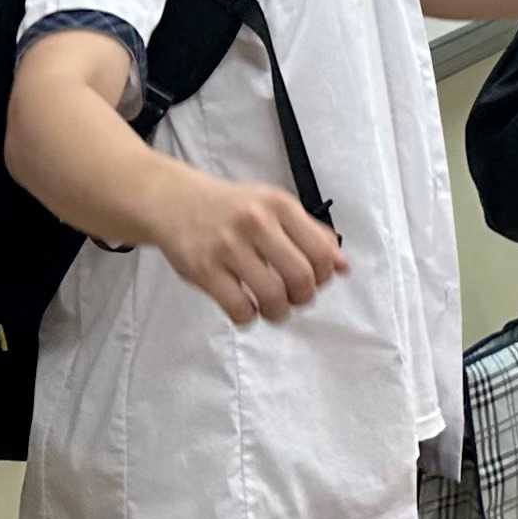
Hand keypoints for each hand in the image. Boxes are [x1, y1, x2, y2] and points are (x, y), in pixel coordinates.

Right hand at [144, 172, 346, 326]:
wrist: (174, 201)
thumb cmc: (231, 207)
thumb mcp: (274, 207)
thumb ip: (310, 233)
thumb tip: (343, 266)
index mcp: (279, 205)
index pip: (321, 251)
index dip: (324, 276)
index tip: (314, 281)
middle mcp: (256, 222)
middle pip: (300, 277)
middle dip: (303, 297)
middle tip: (294, 298)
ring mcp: (228, 246)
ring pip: (272, 297)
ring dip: (278, 312)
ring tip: (272, 308)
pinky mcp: (203, 270)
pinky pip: (239, 309)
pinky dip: (248, 317)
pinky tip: (245, 307)